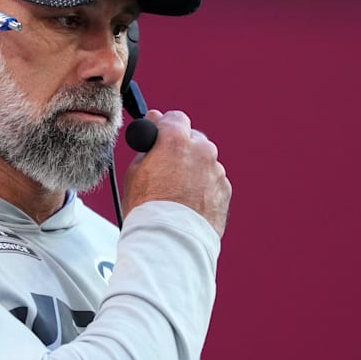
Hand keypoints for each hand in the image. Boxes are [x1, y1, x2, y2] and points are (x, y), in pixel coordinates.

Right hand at [122, 110, 231, 236]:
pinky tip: (188, 203)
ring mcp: (216, 171)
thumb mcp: (134, 172)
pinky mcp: (225, 190)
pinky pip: (213, 181)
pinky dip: (203, 187)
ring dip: (193, 170)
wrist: (171, 241)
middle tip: (166, 169)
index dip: (165, 126)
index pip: (175, 118)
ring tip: (177, 193)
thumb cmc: (149, 209)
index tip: (159, 135)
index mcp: (176, 140)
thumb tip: (153, 136)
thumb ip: (147, 147)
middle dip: (181, 149)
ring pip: (204, 162)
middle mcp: (202, 150)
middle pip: (192, 139)